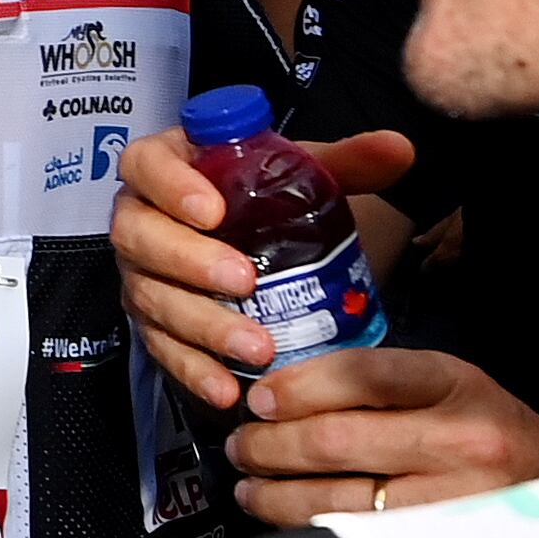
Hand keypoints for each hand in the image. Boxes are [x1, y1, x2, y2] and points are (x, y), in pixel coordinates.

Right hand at [113, 126, 416, 409]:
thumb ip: (348, 161)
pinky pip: (161, 348)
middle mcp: (142, 219)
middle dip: (189, 262)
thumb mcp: (304, 175)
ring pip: (151, 297)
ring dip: (203, 325)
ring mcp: (144, 273)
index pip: (146, 163)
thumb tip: (399, 150)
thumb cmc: (267, 201)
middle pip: (139, 236)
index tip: (214, 212)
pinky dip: (193, 370)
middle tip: (245, 282)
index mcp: (169, 165)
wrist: (251, 246)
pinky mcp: (152, 323)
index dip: (171, 186)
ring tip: (257, 347)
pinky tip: (227, 388)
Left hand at [226, 346, 538, 525]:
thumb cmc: (499, 440)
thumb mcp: (455, 389)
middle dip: (270, 446)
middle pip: (337, 441)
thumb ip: (382, 386)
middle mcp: (462, 441)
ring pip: (340, 502)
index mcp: (457, 385)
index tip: (259, 400)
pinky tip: (289, 526)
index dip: (296, 388)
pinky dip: (313, 533)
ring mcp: (458, 503)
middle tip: (240, 448)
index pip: (360, 375)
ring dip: (277, 496)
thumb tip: (283, 395)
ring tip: (249, 489)